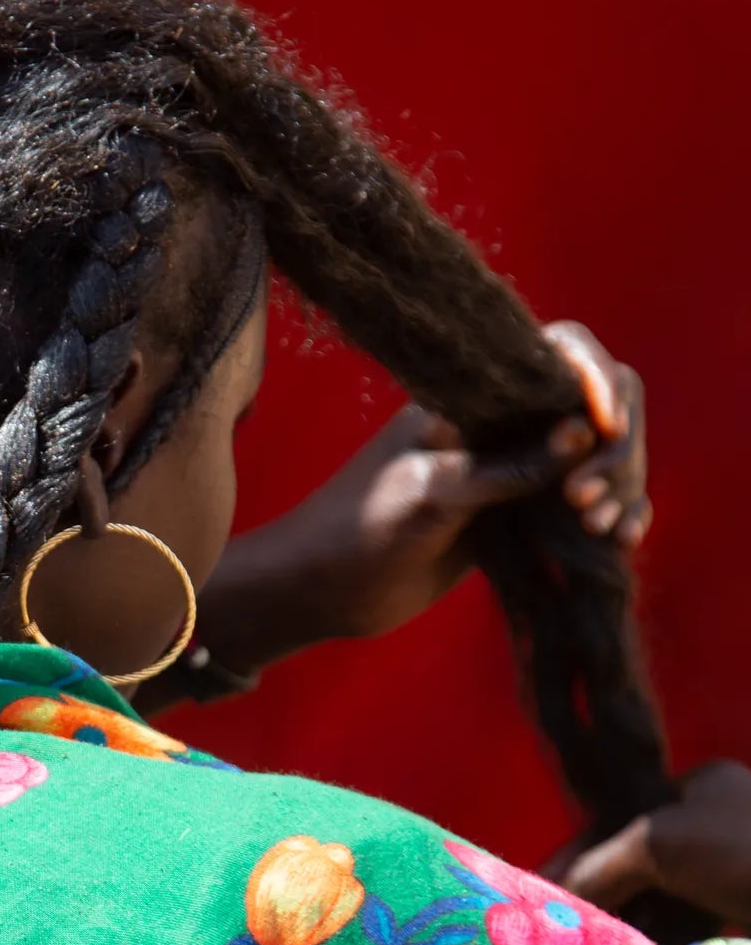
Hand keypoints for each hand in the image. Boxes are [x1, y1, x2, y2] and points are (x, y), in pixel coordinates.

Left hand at [194, 323, 647, 673]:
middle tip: (586, 505)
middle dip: (615, 450)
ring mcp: (514, 469)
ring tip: (601, 532)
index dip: (596, 382)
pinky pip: (586, 505)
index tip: (607, 429)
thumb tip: (584, 434)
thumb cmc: (361, 529)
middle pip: (596, 408)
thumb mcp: (432, 493)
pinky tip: (621, 541)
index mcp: (473, 395)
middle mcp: (501, 423)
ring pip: (600, 459)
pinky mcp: (519, 516)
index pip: (561, 354)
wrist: (324, 590)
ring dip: (620, 487)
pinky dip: (614, 516)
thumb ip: (505, 468)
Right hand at [557, 762, 750, 928]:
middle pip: (639, 858)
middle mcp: (713, 820)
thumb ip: (601, 866)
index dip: (579, 853)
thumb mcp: (657, 844)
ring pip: (663, 892)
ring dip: (632, 918)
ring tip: (601, 943)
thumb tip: (560, 893)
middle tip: (571, 921)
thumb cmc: (738, 851)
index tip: (548, 886)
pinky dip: (664, 935)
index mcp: (697, 786)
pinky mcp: (741, 905)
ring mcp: (729, 864)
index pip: (620, 818)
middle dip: (606, 890)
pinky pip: (689, 919)